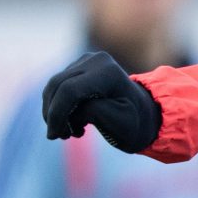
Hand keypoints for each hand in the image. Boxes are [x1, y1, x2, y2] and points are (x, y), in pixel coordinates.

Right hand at [42, 51, 161, 152]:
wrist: (144, 113)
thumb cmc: (135, 123)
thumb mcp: (120, 124)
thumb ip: (94, 112)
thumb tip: (69, 109)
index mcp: (108, 72)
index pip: (70, 90)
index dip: (56, 113)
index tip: (54, 136)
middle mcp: (96, 60)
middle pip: (58, 85)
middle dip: (53, 114)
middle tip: (61, 136)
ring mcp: (86, 60)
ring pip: (55, 86)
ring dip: (56, 112)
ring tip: (73, 132)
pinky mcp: (79, 66)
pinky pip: (59, 86)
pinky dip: (60, 106)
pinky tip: (76, 122)